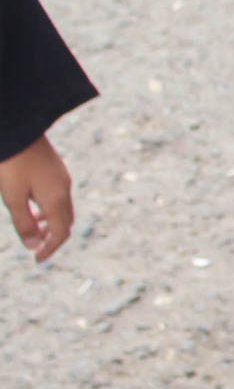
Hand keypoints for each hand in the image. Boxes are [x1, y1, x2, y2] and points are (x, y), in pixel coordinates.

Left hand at [1, 134, 74, 260]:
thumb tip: (33, 246)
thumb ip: (23, 222)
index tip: (37, 259)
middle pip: (66, 221)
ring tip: (32, 226)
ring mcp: (62, 177)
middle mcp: (64, 189)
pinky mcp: (56, 169)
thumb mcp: (13, 197)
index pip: (61, 232)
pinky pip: (59, 195)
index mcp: (55, 199)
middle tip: (36, 247)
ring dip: (51, 222)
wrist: (18, 129)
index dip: (50, 248)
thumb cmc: (12, 164)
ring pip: (63, 208)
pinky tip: (32, 204)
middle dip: (53, 237)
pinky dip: (49, 208)